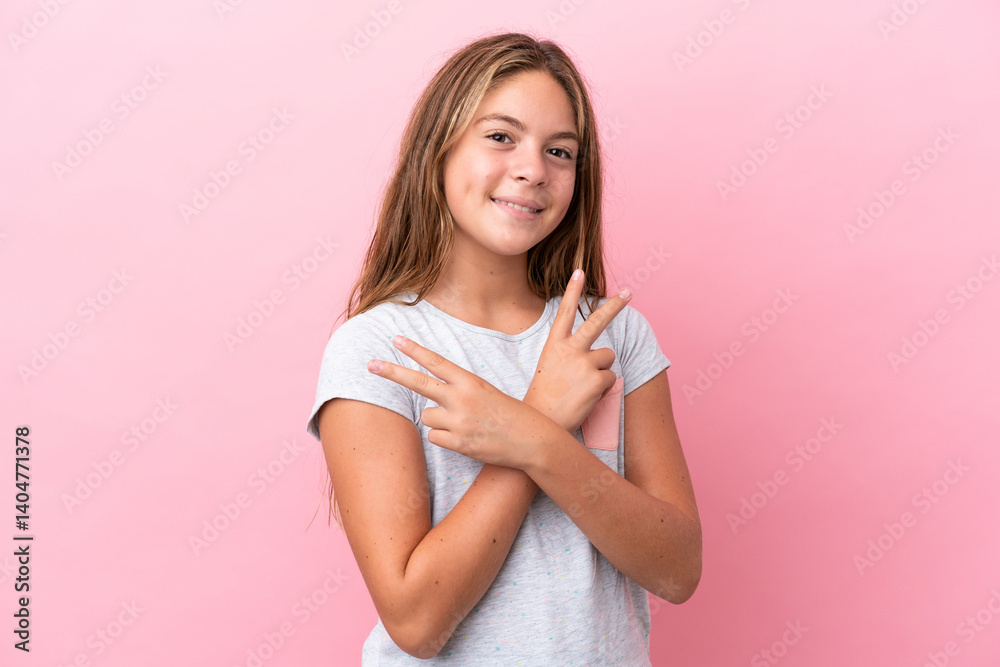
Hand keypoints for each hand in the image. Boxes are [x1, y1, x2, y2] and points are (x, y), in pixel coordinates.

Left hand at [366, 334, 554, 470]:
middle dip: (392, 372)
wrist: (532, 441)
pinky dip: (445, 439)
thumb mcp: (487, 393)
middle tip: (370, 364)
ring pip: (427, 417)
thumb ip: (459, 390)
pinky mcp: (459, 443)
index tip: (395, 339)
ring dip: (438, 421)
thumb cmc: (510, 414)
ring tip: (463, 424)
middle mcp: (462, 399)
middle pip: (418, 383)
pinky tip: (465, 439)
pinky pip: (434, 438)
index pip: (436, 362)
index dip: (414, 350)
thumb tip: (431, 397)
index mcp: (471, 382)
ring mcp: (459, 422)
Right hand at [522, 269, 632, 433]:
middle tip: (629, 292)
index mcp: (554, 345)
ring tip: (582, 387)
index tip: (580, 271)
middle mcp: (570, 349)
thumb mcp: (551, 368)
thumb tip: (598, 353)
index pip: (564, 312)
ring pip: (608, 358)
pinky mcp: (598, 379)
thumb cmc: (544, 398)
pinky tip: (586, 397)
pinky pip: (611, 378)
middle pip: (597, 321)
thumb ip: (569, 354)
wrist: (541, 422)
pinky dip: (603, 388)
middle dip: (615, 305)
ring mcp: (585, 363)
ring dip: (601, 371)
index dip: (573, 291)